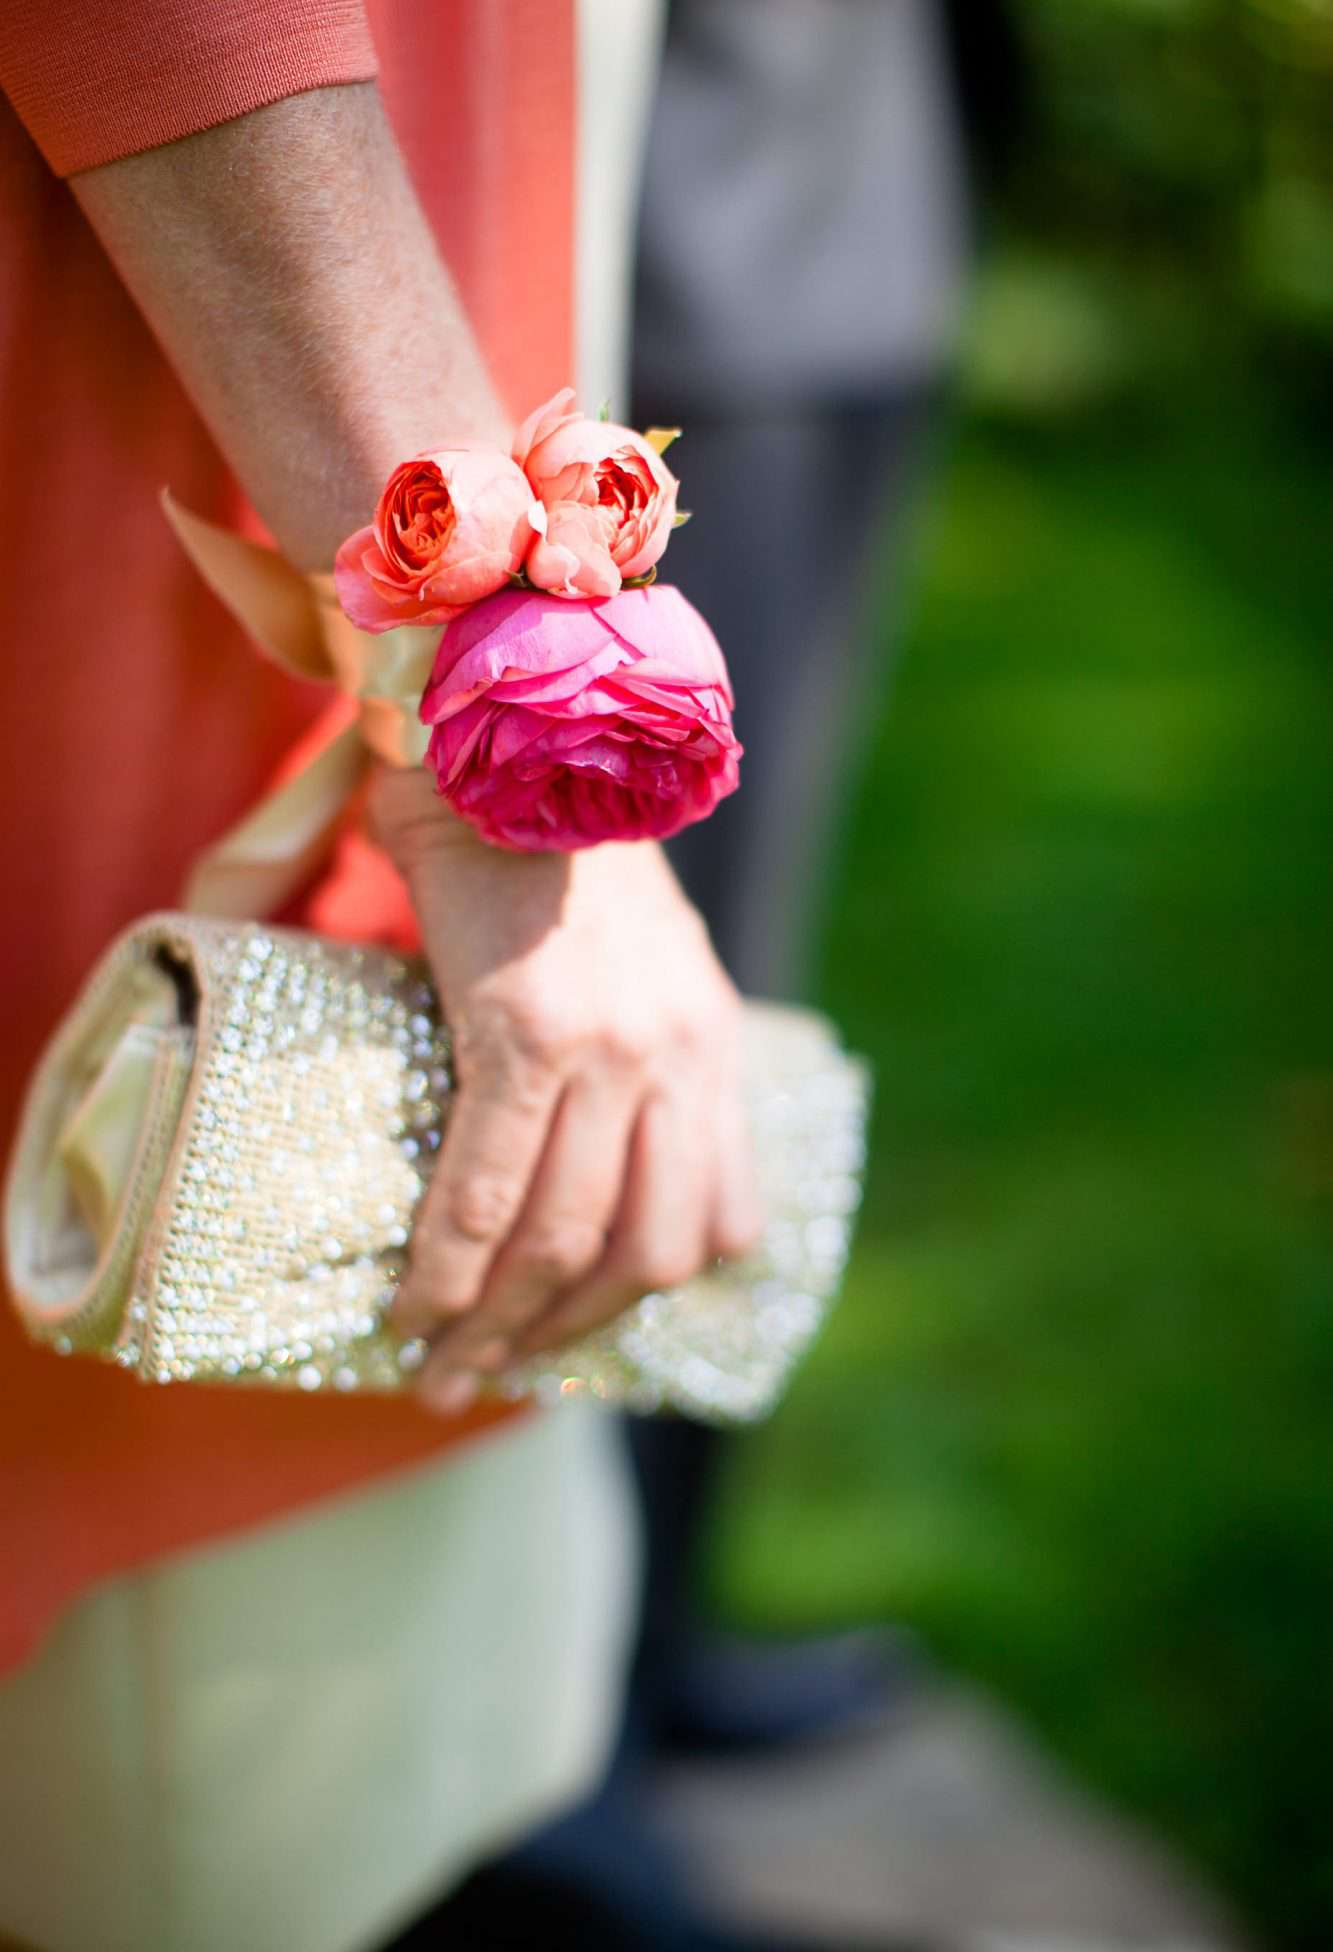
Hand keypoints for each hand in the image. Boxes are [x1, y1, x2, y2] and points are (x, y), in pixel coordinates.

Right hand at [371, 767, 760, 1413]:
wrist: (509, 739)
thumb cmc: (549, 851)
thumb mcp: (638, 956)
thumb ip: (634, 1047)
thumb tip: (575, 1142)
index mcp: (711, 1046)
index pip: (722, 1220)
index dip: (653, 1294)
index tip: (582, 1330)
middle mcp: (678, 1058)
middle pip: (647, 1253)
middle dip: (570, 1337)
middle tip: (495, 1375)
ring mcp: (611, 1049)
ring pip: (567, 1238)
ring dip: (502, 1327)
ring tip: (439, 1368)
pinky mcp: (530, 1032)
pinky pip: (490, 1189)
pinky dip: (450, 1269)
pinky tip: (411, 1310)